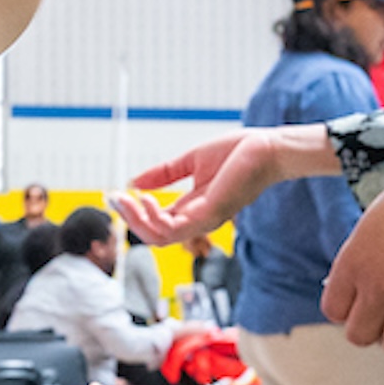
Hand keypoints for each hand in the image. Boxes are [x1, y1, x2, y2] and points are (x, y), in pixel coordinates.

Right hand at [115, 126, 334, 245]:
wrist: (268, 147)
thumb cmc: (239, 152)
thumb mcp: (191, 161)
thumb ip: (164, 174)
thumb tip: (134, 182)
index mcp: (194, 207)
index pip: (158, 222)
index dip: (133, 212)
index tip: (115, 194)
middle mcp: (199, 218)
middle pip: (156, 236)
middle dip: (130, 220)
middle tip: (115, 199)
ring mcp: (206, 219)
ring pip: (162, 237)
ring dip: (138, 221)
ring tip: (127, 199)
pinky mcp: (212, 213)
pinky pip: (175, 229)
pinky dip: (155, 218)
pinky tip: (145, 198)